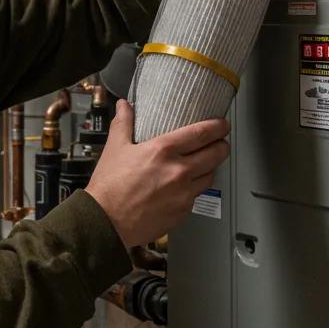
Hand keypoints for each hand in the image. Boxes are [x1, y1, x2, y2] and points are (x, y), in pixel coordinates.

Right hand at [86, 101, 229, 248]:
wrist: (106, 222)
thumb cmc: (109, 186)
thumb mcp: (115, 148)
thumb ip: (123, 123)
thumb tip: (124, 105)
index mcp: (163, 150)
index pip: (201, 133)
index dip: (217, 127)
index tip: (223, 124)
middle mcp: (178, 171)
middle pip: (215, 154)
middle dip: (222, 146)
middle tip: (221, 142)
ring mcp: (183, 194)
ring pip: (210, 176)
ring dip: (211, 167)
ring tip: (206, 163)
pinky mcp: (182, 212)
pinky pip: (197, 196)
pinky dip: (196, 188)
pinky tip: (187, 185)